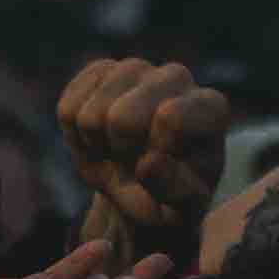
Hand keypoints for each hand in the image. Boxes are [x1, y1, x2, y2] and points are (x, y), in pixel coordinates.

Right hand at [53, 57, 234, 258]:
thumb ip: (175, 191)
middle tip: (135, 163)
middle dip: (121, 152)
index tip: (164, 166)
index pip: (170, 118)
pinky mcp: (99, 70)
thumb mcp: (183, 210)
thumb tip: (148, 164)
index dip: (156, 154)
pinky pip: (68, 109)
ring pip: (90, 115)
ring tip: (118, 153)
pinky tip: (100, 140)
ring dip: (98, 145)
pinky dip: (77, 137)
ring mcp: (136, 69)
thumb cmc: (171, 197)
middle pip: (122, 118)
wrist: (142, 185)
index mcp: (210, 108)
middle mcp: (176, 77)